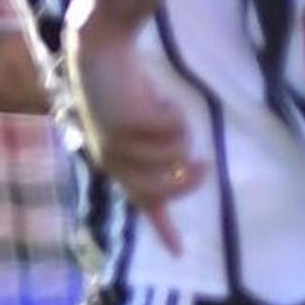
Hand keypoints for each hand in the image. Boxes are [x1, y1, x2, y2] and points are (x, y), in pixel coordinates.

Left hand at [63, 24, 198, 250]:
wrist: (100, 52)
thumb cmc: (124, 89)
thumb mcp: (139, 129)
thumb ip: (155, 154)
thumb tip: (180, 170)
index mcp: (115, 166)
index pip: (143, 204)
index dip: (165, 229)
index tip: (180, 252)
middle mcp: (113, 161)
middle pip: (168, 188)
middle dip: (191, 178)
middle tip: (204, 163)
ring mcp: (118, 143)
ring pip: (176, 154)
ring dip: (179, 130)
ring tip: (163, 111)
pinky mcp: (128, 122)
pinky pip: (175, 128)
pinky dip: (175, 111)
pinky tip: (157, 97)